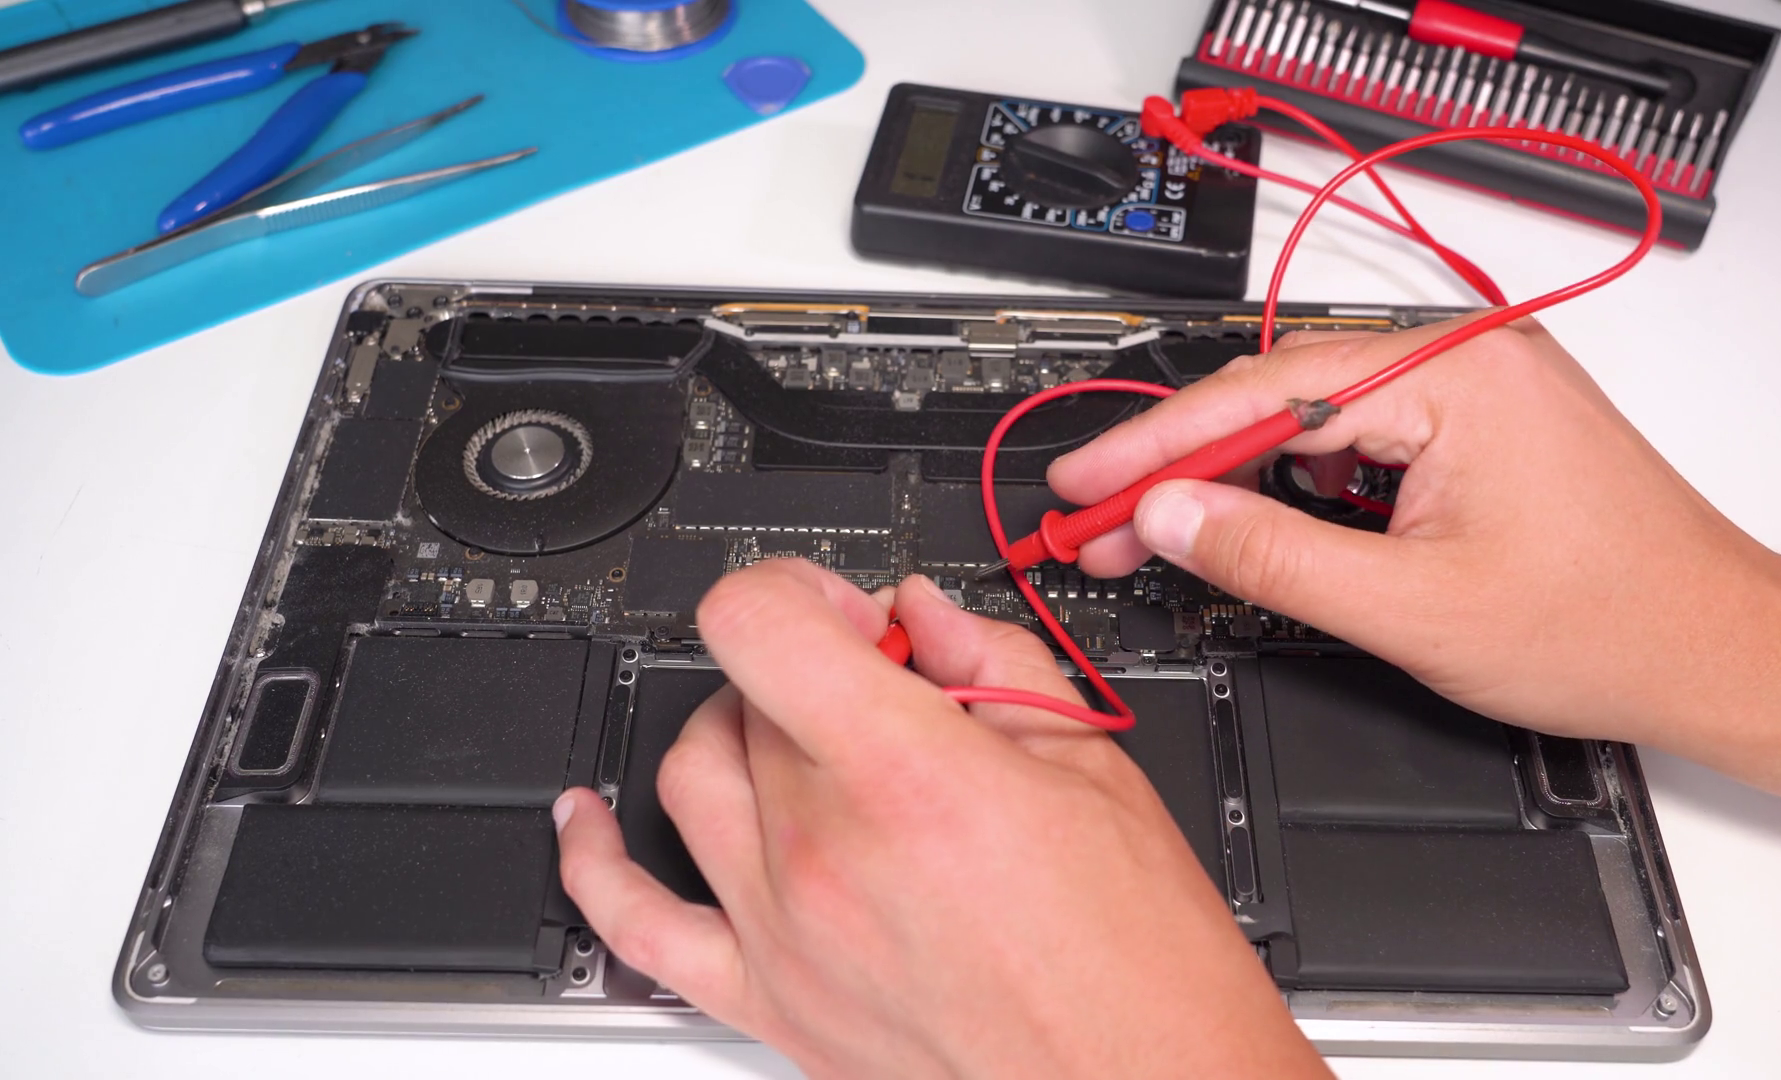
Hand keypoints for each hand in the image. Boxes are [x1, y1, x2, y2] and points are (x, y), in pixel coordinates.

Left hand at [553, 560, 1327, 1078]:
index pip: (761, 623)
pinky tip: (585, 818)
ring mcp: (784, 930)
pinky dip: (595, 860)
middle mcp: (825, 850)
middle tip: (882, 685)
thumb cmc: (1137, 963)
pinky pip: (637, 925)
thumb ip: (998, 665)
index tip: (846, 611)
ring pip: (691, 775)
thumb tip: (931, 619)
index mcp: (909, 775)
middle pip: (752, 696)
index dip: (797, 587)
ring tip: (797, 731)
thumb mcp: (1093, 768)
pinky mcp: (768, 1000)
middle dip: (815, 667)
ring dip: (737, 728)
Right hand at [1050, 317, 1780, 852]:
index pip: (1264, 395)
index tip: (1086, 484)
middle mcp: (1466, 357)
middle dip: (1185, 465)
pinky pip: (1362, 436)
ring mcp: (1475, 386)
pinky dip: (1304, 485)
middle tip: (1101, 517)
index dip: (1157, 445)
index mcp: (1455, 376)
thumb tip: (1173, 518)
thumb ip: (1274, 556)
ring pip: (1315, 419)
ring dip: (1241, 478)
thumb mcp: (1412, 608)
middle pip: (1278, 397)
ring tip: (1168, 533)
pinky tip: (1264, 526)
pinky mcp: (1478, 422)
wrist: (1718, 650)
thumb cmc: (1608, 625)